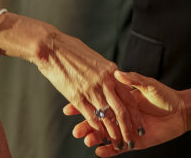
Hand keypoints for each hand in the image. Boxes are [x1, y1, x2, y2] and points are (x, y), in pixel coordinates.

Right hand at [34, 30, 142, 149]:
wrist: (51, 47)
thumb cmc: (71, 49)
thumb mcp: (95, 58)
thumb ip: (105, 71)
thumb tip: (113, 77)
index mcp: (111, 71)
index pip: (128, 95)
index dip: (135, 112)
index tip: (139, 123)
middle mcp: (105, 82)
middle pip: (122, 109)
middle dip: (129, 127)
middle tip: (133, 139)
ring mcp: (91, 90)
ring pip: (108, 116)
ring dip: (114, 133)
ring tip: (119, 143)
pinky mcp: (77, 97)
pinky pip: (91, 116)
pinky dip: (97, 128)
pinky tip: (100, 136)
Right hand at [68, 70, 184, 154]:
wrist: (181, 111)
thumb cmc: (164, 95)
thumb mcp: (148, 84)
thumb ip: (133, 80)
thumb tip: (118, 73)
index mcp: (120, 99)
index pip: (98, 102)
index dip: (83, 106)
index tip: (68, 109)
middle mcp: (120, 115)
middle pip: (99, 122)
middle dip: (85, 126)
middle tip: (74, 130)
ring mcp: (127, 129)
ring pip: (107, 136)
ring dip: (95, 138)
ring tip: (85, 140)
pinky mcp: (135, 141)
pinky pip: (119, 148)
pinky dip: (108, 151)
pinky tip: (98, 151)